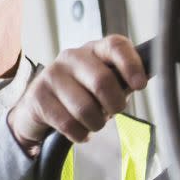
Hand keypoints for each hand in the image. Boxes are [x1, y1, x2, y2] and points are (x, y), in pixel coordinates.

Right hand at [8, 35, 146, 156]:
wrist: (39, 109)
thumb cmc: (81, 95)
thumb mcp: (104, 85)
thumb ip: (123, 81)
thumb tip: (142, 82)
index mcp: (94, 50)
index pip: (115, 46)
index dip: (131, 64)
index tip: (140, 85)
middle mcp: (71, 56)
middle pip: (102, 81)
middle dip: (114, 105)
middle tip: (111, 112)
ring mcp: (52, 74)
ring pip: (85, 108)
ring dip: (95, 124)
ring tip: (92, 123)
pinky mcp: (38, 96)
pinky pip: (68, 123)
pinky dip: (79, 134)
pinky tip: (77, 130)